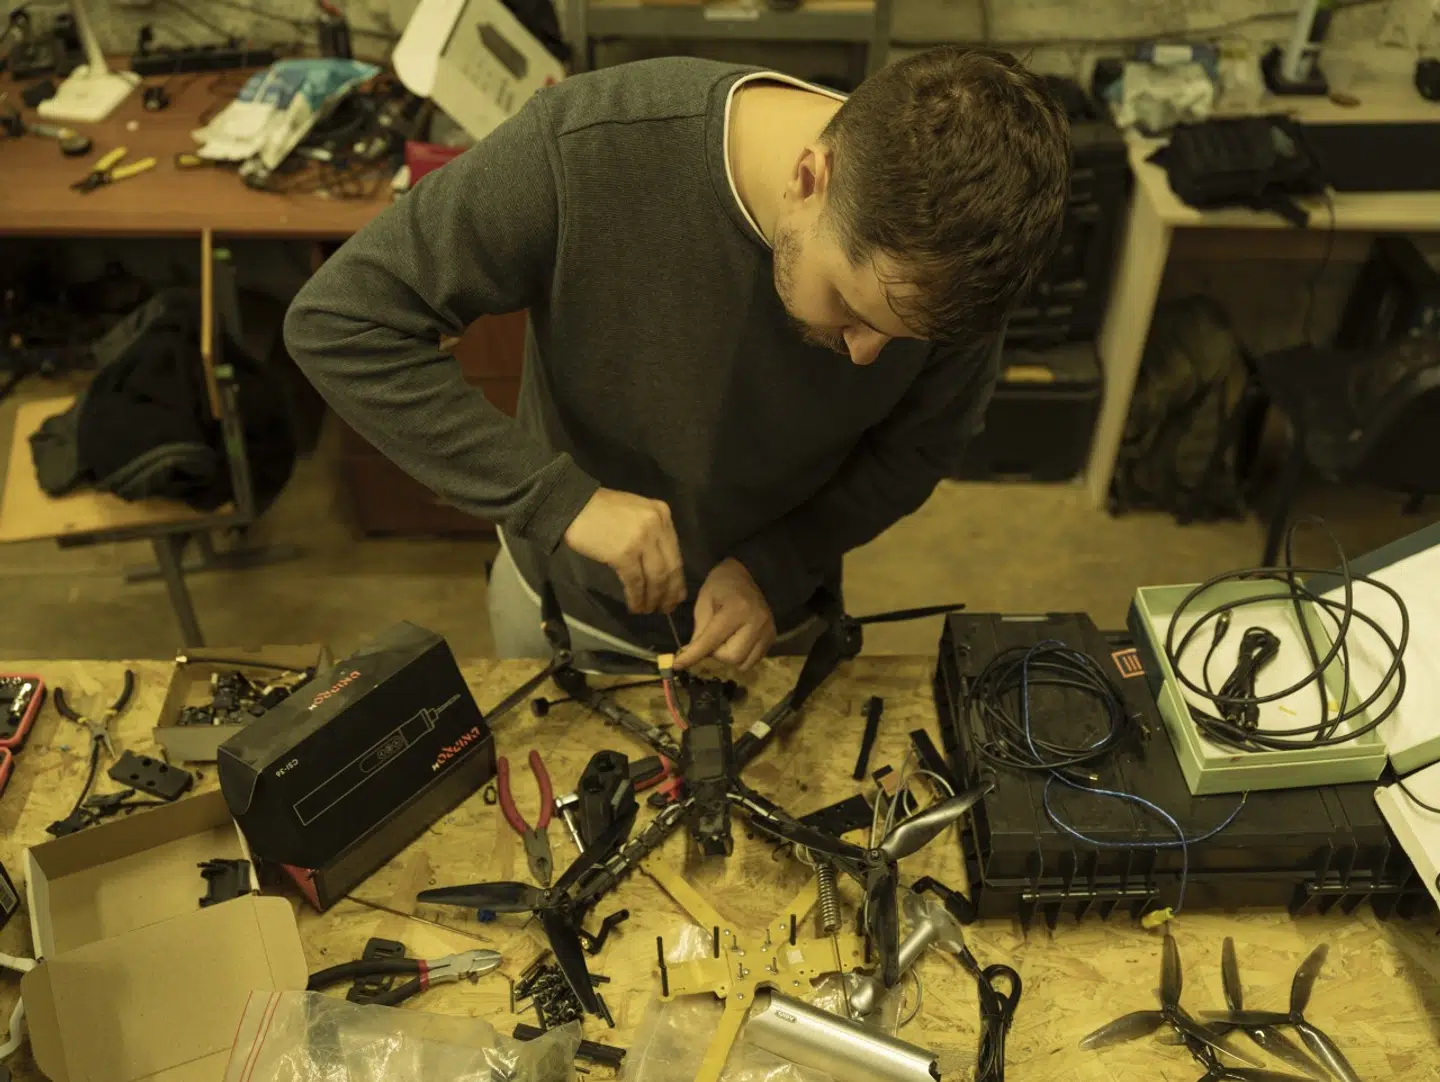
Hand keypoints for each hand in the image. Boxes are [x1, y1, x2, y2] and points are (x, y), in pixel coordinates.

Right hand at [563, 487, 685, 613]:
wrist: (573, 505)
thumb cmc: (601, 511)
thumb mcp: (636, 514)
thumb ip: (652, 533)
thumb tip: (661, 565)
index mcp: (662, 514)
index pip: (676, 553)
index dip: (677, 579)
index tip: (676, 595)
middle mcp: (657, 525)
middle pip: (670, 567)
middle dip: (669, 593)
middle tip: (665, 609)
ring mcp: (641, 539)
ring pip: (656, 577)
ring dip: (653, 598)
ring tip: (648, 610)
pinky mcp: (624, 553)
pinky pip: (636, 581)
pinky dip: (637, 597)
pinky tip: (634, 605)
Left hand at [674, 559, 774, 670]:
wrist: (746, 574)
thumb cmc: (720, 586)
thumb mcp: (703, 602)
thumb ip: (699, 631)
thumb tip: (690, 656)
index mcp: (736, 610)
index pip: (711, 641)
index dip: (693, 655)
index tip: (677, 665)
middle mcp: (756, 622)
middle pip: (731, 657)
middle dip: (716, 653)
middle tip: (712, 638)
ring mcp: (767, 631)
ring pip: (742, 663)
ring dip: (728, 656)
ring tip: (726, 639)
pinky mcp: (772, 637)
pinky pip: (753, 661)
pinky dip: (741, 657)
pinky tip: (737, 641)